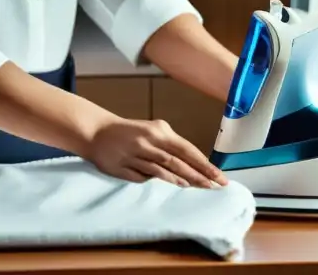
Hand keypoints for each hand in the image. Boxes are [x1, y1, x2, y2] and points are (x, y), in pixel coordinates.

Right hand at [83, 115, 227, 188]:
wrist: (98, 132)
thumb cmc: (131, 132)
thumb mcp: (153, 132)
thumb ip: (170, 146)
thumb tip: (192, 165)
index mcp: (159, 131)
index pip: (187, 149)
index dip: (204, 163)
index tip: (219, 175)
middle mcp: (148, 141)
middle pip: (178, 160)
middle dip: (198, 174)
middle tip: (214, 185)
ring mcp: (135, 154)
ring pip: (162, 169)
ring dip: (181, 178)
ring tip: (196, 186)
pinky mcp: (122, 167)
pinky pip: (143, 176)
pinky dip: (158, 180)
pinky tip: (171, 184)